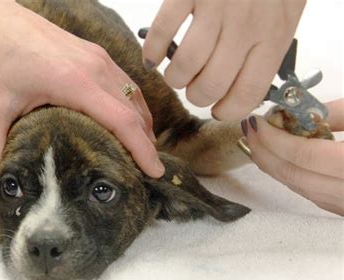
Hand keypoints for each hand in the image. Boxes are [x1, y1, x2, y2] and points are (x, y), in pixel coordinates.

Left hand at [0, 2, 162, 196]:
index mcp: (75, 82)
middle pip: (134, 110)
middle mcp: (95, 68)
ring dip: (142, 122)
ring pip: (133, 94)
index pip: (122, 121)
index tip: (154, 171)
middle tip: (148, 170)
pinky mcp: (94, 53)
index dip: (142, 149)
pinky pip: (124, 82)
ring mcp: (97, 57)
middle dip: (146, 142)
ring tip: (142, 149)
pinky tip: (128, 118)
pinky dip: (132, 104)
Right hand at [143, 0, 305, 119]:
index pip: (246, 95)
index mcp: (272, 38)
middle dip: (197, 97)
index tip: (218, 110)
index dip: (227, 112)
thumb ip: (266, 54)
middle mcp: (244, 28)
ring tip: (177, 74)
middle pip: (209, 87)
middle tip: (195, 89)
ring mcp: (214, 9)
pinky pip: (161, 33)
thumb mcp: (284, 19)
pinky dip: (152, 52)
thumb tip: (240, 91)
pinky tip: (154, 57)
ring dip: (175, 80)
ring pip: (184, 68)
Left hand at [242, 99, 343, 215]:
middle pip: (294, 176)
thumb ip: (335, 113)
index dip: (274, 139)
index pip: (303, 155)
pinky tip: (280, 159)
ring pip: (300, 188)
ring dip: (274, 165)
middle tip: (248, 130)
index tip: (255, 121)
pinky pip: (312, 194)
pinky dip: (291, 175)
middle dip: (265, 152)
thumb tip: (295, 110)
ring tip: (257, 143)